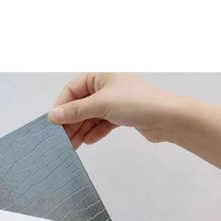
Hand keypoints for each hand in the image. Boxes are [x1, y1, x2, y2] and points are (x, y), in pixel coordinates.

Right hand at [48, 72, 183, 147]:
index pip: (72, 90)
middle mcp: (107, 86)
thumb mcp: (100, 104)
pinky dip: (95, 132)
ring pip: (91, 116)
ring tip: (72, 146)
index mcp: (100, 75)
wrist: (167, 118)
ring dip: (81, 130)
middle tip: (61, 140)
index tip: (54, 124)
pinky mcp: (123, 115)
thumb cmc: (135, 103)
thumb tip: (52, 116)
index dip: (62, 107)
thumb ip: (75, 111)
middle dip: (71, 122)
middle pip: (80, 104)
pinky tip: (89, 142)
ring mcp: (115, 101)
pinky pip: (103, 123)